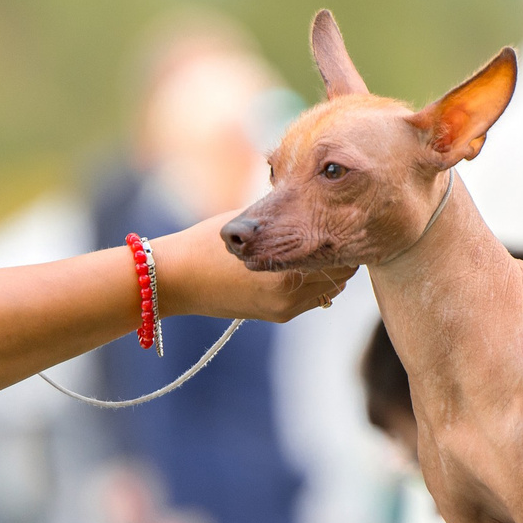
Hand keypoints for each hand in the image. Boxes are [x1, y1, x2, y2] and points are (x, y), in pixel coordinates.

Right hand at [152, 218, 350, 323]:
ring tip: (326, 247)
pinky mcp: (279, 316)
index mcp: (284, 272)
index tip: (346, 222)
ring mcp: (285, 308)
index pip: (338, 257)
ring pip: (331, 289)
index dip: (344, 237)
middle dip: (342, 255)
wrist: (176, 280)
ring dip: (332, 270)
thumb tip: (315, 206)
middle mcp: (289, 296)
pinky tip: (308, 264)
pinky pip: (314, 299)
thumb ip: (284, 221)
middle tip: (342, 233)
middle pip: (341, 275)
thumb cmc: (208, 243)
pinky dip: (318, 283)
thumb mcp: (250, 223)